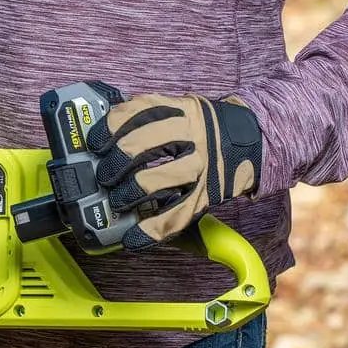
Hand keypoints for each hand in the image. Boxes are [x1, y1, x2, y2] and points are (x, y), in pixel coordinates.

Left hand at [87, 90, 262, 250]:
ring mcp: (200, 165)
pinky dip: (150, 230)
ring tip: (116, 202)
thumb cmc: (204, 126)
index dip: (108, 129)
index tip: (95, 144)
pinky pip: (176, 215)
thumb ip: (149, 116)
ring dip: (128, 193)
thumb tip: (105, 130)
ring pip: (156, 180)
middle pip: (141, 145)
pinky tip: (132, 238)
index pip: (136, 113)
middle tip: (103, 176)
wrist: (253, 138)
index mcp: (179, 110)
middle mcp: (190, 134)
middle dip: (114, 163)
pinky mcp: (207, 194)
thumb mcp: (181, 109)